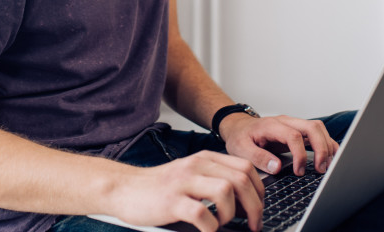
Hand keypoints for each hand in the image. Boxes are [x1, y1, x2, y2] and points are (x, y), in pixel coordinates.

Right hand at [108, 151, 263, 231]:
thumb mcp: (190, 176)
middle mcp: (196, 166)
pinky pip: (201, 213)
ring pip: (225, 191)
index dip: (259, 190)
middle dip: (253, 206)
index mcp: (205, 159)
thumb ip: (214, 180)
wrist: (124, 188)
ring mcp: (183, 182)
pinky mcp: (171, 200)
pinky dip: (210, 226)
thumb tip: (245, 202)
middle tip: (252, 224)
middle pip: (241, 179)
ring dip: (230, 214)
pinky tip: (206, 230)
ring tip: (222, 224)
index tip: (258, 208)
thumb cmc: (159, 187)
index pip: (245, 167)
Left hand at [219, 114, 338, 176]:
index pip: (294, 136)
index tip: (299, 171)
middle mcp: (286, 122)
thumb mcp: (241, 149)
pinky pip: (316, 133)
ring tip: (326, 166)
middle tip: (321, 169)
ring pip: (317, 128)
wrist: (239, 127)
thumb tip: (277, 167)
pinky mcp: (298, 131)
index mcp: (271, 125)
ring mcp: (293, 125)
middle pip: (312, 127)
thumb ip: (258, 157)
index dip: (300, 155)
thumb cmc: (240, 137)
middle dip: (321, 148)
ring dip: (326, 146)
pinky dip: (326, 143)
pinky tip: (329, 156)